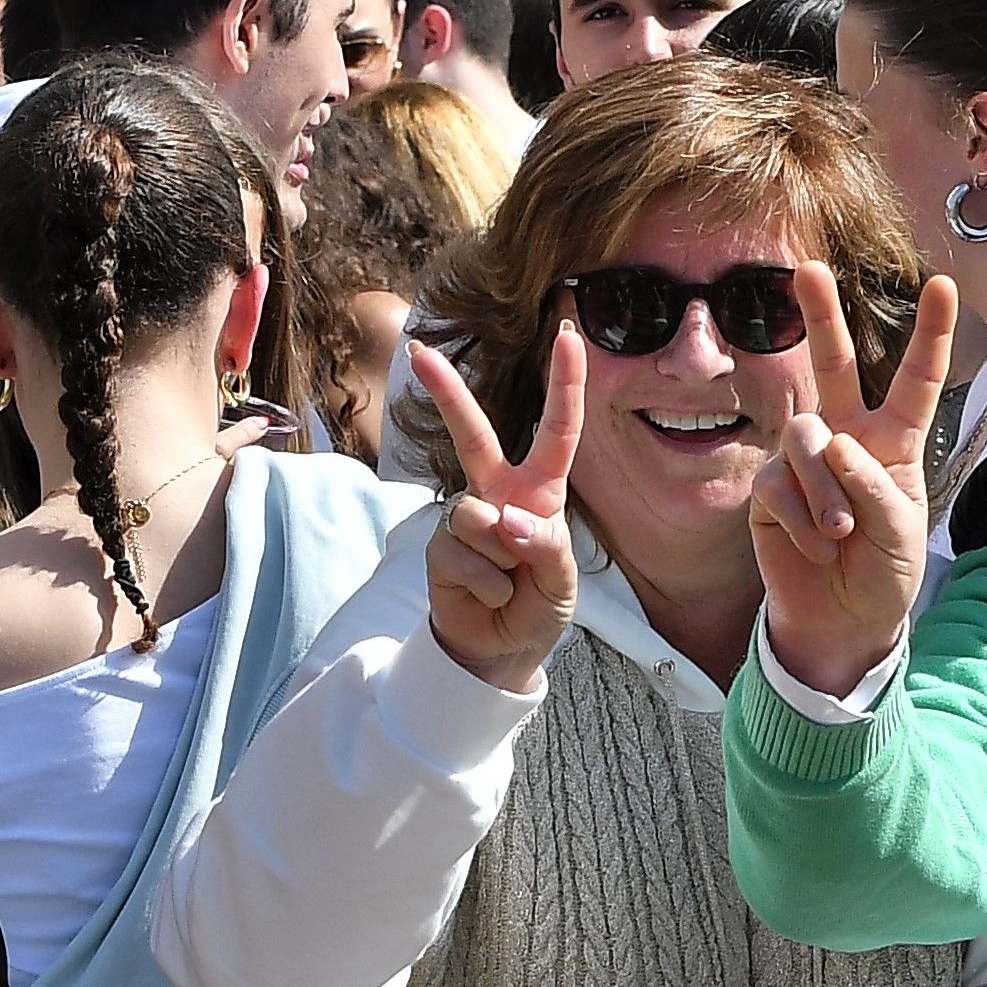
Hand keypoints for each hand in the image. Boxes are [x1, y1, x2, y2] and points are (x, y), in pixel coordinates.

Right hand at [411, 330, 587, 690]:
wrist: (499, 649)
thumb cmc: (537, 606)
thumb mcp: (561, 583)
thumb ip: (546, 547)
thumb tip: (507, 519)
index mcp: (539, 491)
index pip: (557, 433)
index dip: (564, 384)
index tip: (567, 336)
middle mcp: (497, 494)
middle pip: (472, 435)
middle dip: (446, 392)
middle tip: (418, 352)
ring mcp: (465, 519)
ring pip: (479, 518)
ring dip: (503, 560)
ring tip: (509, 583)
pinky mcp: (440, 547)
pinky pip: (466, 557)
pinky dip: (487, 584)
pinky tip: (489, 595)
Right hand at [745, 262, 957, 698]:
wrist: (843, 620)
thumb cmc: (883, 572)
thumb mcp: (901, 532)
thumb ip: (875, 486)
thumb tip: (834, 444)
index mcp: (894, 441)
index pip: (914, 381)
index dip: (929, 335)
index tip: (943, 285)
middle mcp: (847, 437)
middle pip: (833, 365)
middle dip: (820, 316)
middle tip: (807, 268)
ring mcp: (804, 460)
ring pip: (807, 437)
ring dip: (826, 490)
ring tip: (840, 533)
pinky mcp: (770, 488)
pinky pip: (781, 484)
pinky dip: (803, 520)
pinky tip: (816, 548)